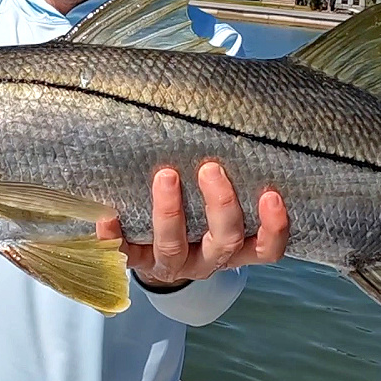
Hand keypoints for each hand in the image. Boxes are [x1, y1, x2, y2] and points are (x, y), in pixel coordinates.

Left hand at [97, 162, 289, 288]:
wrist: (156, 255)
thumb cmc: (197, 216)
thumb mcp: (217, 205)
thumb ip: (229, 176)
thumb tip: (227, 116)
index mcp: (234, 249)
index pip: (265, 249)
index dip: (273, 228)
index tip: (271, 195)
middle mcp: (208, 260)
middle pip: (224, 241)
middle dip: (220, 204)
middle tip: (210, 168)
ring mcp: (173, 264)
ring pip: (174, 246)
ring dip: (170, 212)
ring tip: (165, 176)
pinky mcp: (138, 263)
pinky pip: (125, 255)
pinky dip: (115, 237)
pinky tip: (108, 216)